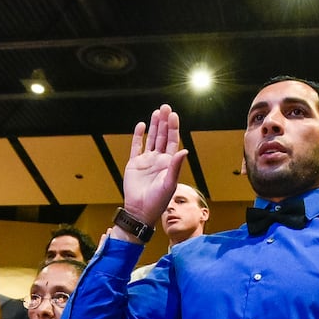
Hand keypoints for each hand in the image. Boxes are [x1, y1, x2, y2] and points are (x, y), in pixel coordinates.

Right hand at [121, 105, 189, 227]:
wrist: (140, 210)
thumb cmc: (158, 201)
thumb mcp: (169, 184)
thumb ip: (175, 167)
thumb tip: (184, 151)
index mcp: (169, 163)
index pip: (173, 141)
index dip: (173, 128)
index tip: (173, 115)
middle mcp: (158, 160)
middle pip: (163, 136)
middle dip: (164, 122)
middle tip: (165, 107)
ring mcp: (146, 160)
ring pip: (151, 138)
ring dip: (154, 126)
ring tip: (156, 112)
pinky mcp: (134, 163)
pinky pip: (136, 146)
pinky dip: (138, 135)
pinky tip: (141, 125)